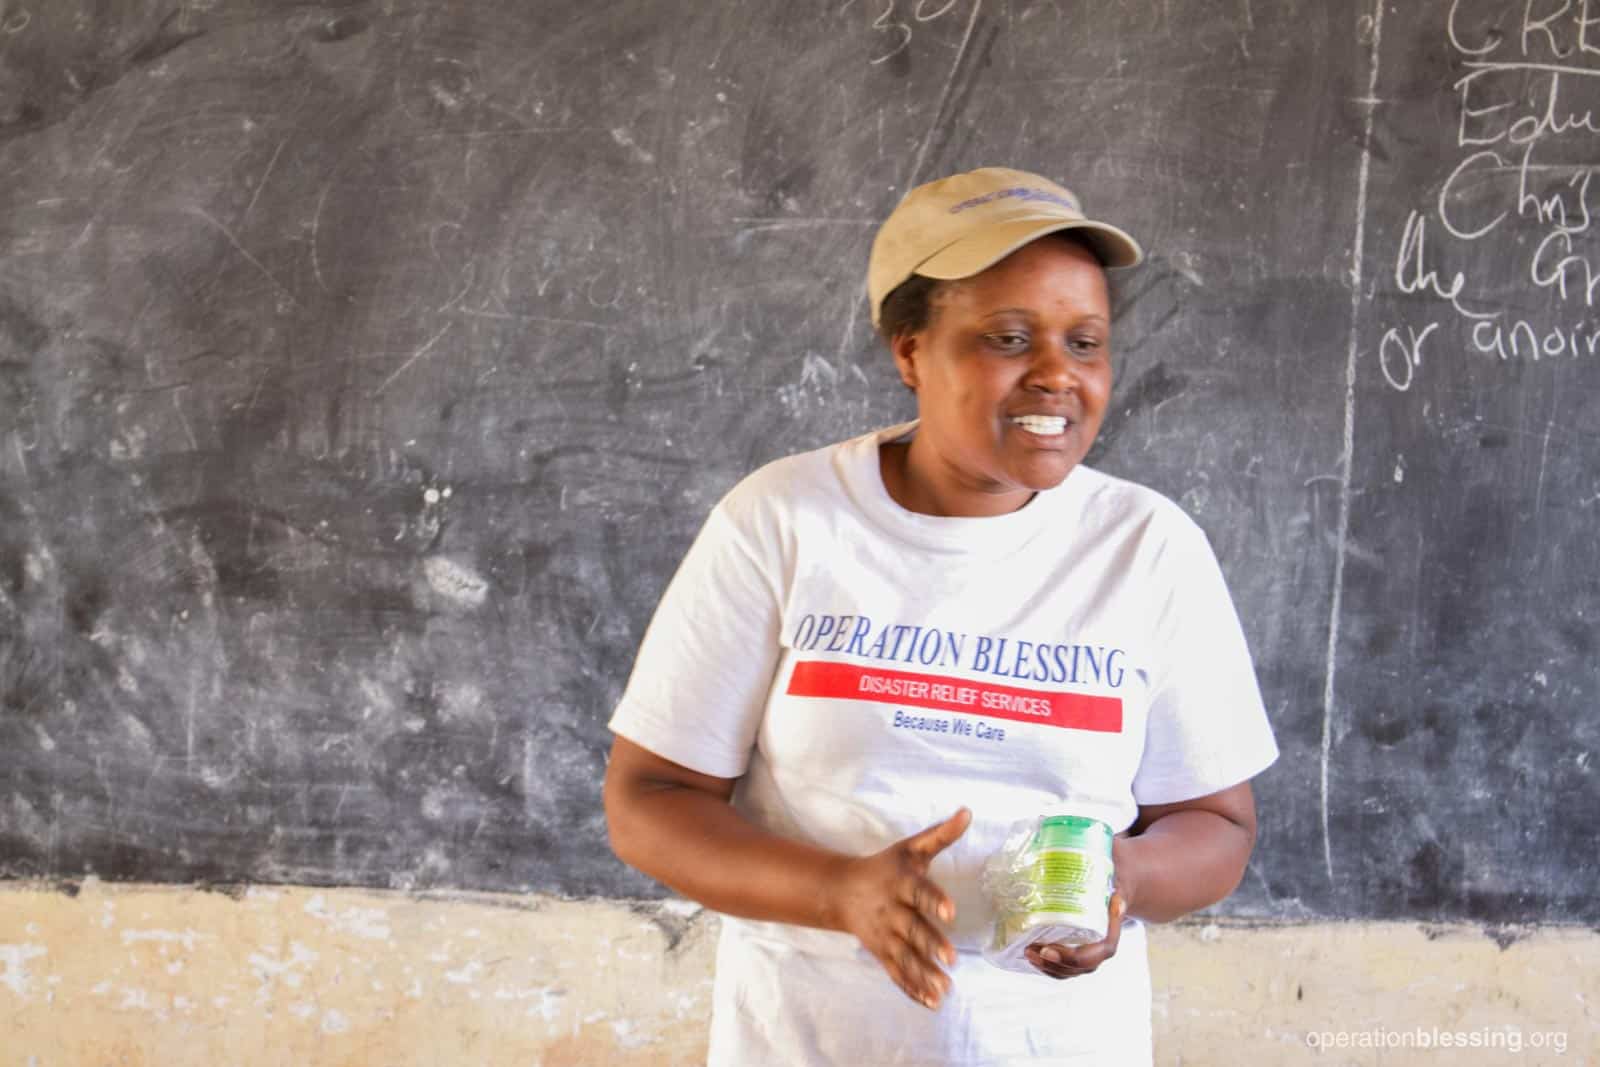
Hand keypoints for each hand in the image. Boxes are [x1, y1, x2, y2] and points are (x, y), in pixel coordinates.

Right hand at [829, 808, 970, 1010]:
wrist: (840, 890)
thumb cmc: (885, 866)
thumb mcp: (910, 848)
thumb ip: (941, 835)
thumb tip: (968, 812)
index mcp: (901, 883)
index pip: (919, 892)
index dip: (934, 901)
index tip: (952, 912)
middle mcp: (892, 911)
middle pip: (912, 929)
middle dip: (930, 944)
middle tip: (952, 959)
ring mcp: (885, 935)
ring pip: (905, 956)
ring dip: (924, 973)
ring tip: (946, 989)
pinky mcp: (881, 952)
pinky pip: (896, 972)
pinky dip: (912, 988)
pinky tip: (932, 1002)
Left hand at [1023, 892, 1126, 978]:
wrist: (1115, 897)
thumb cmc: (1112, 893)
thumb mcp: (1116, 890)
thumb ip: (1115, 898)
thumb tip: (1117, 902)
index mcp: (1108, 942)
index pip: (1089, 957)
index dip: (1068, 957)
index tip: (1046, 949)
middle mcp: (1098, 954)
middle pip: (1075, 967)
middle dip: (1051, 962)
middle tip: (1030, 950)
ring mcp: (1087, 960)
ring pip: (1066, 971)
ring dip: (1045, 966)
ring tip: (1027, 952)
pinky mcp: (1076, 959)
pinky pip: (1062, 970)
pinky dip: (1046, 966)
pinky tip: (1032, 957)